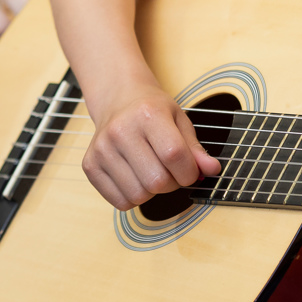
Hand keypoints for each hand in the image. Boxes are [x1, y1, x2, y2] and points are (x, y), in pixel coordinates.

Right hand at [81, 84, 220, 209]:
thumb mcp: (179, 120)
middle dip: (171, 184)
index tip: (189, 170)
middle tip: (169, 170)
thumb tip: (211, 170)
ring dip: (152, 192)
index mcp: (148, 114)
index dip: (189, 172)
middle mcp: (120, 130)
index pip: (174, 156)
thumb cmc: (152, 111)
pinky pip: (119, 201)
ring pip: (138, 195)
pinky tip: (134, 176)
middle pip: (157, 181)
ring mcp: (102, 148)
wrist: (119, 99)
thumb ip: (195, 149)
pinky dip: (133, 197)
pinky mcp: (90, 164)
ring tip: (150, 171)